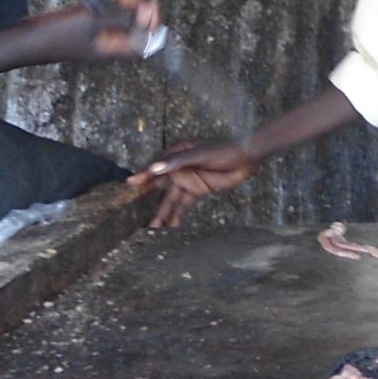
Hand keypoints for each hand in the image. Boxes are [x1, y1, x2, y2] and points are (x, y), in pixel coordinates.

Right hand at [0, 0, 162, 68]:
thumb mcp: (93, 22)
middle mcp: (110, 44)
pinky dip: (113, 1)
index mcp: (114, 49)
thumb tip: (146, 12)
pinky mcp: (88, 27)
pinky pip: (109, 14)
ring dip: (126, 0)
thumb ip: (121, 17)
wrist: (26, 39)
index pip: (146, 39)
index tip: (148, 2)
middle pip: (136, 26)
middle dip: (137, 5)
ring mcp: (99, 35)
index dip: (152, 21)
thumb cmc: (56, 34)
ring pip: (123, 17)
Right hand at [130, 138, 260, 228]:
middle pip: (161, 186)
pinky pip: (184, 204)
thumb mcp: (200, 154)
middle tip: (139, 216)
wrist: (247, 158)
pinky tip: (171, 227)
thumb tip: (154, 169)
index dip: (144, 175)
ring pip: (171, 198)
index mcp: (176, 154)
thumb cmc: (223, 150)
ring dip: (163, 212)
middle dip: (150, 201)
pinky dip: (177, 214)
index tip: (130, 184)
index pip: (156, 166)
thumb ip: (177, 162)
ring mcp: (188, 179)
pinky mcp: (197, 189)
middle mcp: (179, 167)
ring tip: (154, 229)